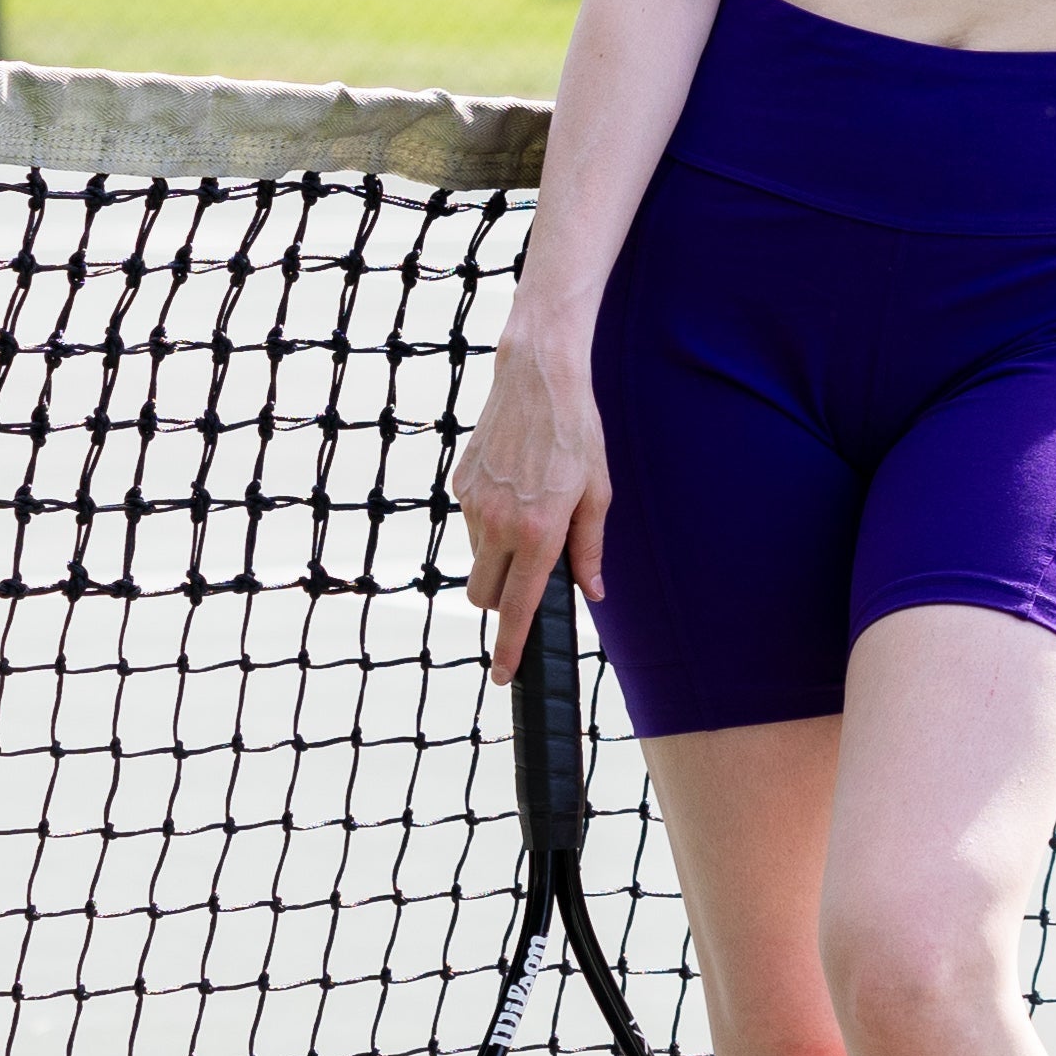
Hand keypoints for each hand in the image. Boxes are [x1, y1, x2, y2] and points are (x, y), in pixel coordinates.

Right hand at [452, 325, 611, 677]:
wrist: (538, 378)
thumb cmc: (578, 435)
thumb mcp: (597, 494)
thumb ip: (589, 549)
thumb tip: (590, 592)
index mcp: (537, 533)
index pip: (517, 607)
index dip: (510, 647)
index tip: (504, 677)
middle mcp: (498, 524)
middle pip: (484, 596)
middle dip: (502, 602)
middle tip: (530, 576)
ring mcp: (472, 505)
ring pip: (476, 560)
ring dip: (498, 558)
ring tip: (531, 512)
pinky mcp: (458, 485)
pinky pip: (470, 525)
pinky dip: (489, 525)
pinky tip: (514, 487)